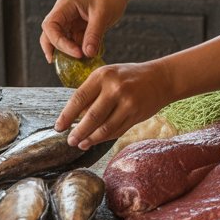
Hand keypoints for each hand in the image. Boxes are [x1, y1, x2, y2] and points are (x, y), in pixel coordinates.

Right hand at [39, 0, 129, 62]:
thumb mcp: (103, 15)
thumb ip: (94, 34)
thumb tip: (87, 54)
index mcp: (64, 6)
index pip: (50, 26)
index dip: (59, 42)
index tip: (77, 53)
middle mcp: (63, 13)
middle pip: (49, 34)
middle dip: (55, 49)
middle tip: (64, 65)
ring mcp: (70, 20)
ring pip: (60, 39)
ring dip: (67, 51)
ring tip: (79, 63)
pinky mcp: (78, 27)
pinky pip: (72, 41)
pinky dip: (77, 50)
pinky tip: (86, 57)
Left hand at [55, 60, 173, 148]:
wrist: (161, 78)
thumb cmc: (130, 77)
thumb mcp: (109, 76)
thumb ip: (93, 93)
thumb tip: (74, 117)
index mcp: (103, 75)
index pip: (79, 98)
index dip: (66, 115)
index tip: (59, 127)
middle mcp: (115, 88)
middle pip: (91, 116)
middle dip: (78, 131)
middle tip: (70, 140)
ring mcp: (127, 102)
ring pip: (104, 127)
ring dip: (90, 139)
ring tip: (80, 144)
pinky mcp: (136, 114)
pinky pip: (116, 130)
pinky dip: (103, 138)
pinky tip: (95, 141)